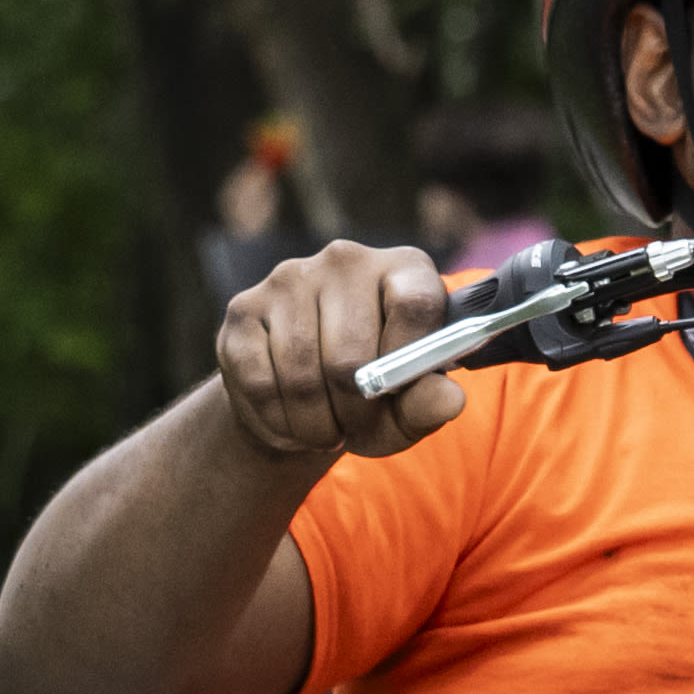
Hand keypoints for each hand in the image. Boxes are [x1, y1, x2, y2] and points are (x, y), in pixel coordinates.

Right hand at [212, 239, 471, 466]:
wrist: (297, 400)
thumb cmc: (367, 397)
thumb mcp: (406, 410)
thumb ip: (429, 404)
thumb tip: (449, 400)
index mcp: (403, 269)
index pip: (416, 303)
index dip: (408, 359)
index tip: (396, 393)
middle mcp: (346, 260)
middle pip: (351, 352)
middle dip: (353, 412)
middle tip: (353, 432)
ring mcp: (290, 278)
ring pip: (301, 374)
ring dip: (314, 424)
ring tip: (323, 431)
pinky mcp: (243, 309)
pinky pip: (260, 381)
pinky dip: (277, 419)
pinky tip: (289, 420)